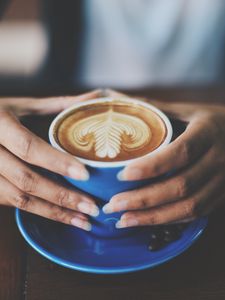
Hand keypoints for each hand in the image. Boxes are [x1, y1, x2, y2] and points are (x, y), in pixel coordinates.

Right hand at [0, 90, 101, 230]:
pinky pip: (12, 203)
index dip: (56, 162)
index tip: (86, 174)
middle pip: (26, 180)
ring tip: (83, 220)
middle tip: (92, 207)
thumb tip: (95, 98)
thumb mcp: (22, 105)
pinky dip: (39, 210)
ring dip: (54, 212)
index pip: (28, 147)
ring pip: (19, 199)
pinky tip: (62, 215)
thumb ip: (58, 105)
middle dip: (62, 196)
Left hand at [103, 101, 224, 227]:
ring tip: (122, 219)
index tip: (121, 175)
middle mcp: (220, 158)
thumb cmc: (210, 121)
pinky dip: (169, 220)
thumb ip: (156, 109)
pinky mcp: (222, 196)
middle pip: (181, 186)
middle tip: (112, 204)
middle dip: (144, 199)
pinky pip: (196, 214)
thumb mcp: (188, 110)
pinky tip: (146, 220)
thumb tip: (117, 102)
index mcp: (209, 131)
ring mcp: (224, 181)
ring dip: (153, 217)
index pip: (181, 152)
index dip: (151, 166)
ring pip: (189, 207)